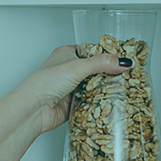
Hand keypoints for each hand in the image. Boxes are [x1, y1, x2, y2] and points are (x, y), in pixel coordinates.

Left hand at [9, 45, 131, 135]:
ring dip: (106, 89)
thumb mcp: (76, 67)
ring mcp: (72, 87)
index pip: (93, 51)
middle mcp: (69, 69)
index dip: (108, 54)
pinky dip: (100, 102)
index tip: (124, 58)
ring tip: (124, 88)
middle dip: (110, 73)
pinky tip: (111, 102)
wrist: (33, 110)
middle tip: (128, 75)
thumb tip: (122, 62)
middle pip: (96, 70)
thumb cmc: (43, 83)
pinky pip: (92, 101)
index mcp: (67, 54)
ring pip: (95, 86)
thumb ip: (101, 63)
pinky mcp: (74, 103)